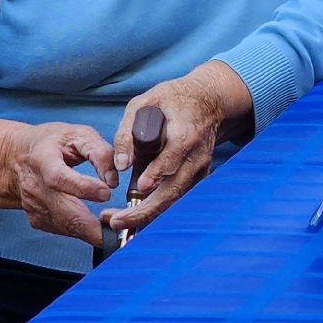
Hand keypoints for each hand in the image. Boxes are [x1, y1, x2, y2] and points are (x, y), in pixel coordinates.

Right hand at [6, 122, 118, 246]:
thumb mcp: (79, 134)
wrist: (19, 157)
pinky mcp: (36, 218)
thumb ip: (100, 152)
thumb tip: (113, 180)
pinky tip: (97, 228)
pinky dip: (81, 232)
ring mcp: (33, 205)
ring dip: (90, 232)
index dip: (82, 188)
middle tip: (117, 228)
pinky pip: (62, 230)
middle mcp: (34, 185)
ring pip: (64, 225)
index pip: (59, 178)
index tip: (106, 193)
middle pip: (61, 211)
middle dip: (91, 226)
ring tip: (114, 231)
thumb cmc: (55, 143)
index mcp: (43, 159)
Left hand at [100, 60, 250, 234]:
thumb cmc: (171, 101)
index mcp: (186, 134)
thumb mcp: (143, 103)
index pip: (173, 158)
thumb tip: (120, 165)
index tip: (139, 187)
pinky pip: (176, 199)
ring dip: (146, 214)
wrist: (207, 102)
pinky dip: (156, 210)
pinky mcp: (197, 179)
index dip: (157, 173)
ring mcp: (200, 171)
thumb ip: (127, 133)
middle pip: (174, 190)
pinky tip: (133, 216)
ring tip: (116, 221)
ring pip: (175, 201)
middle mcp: (197, 157)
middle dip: (144, 210)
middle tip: (115, 221)